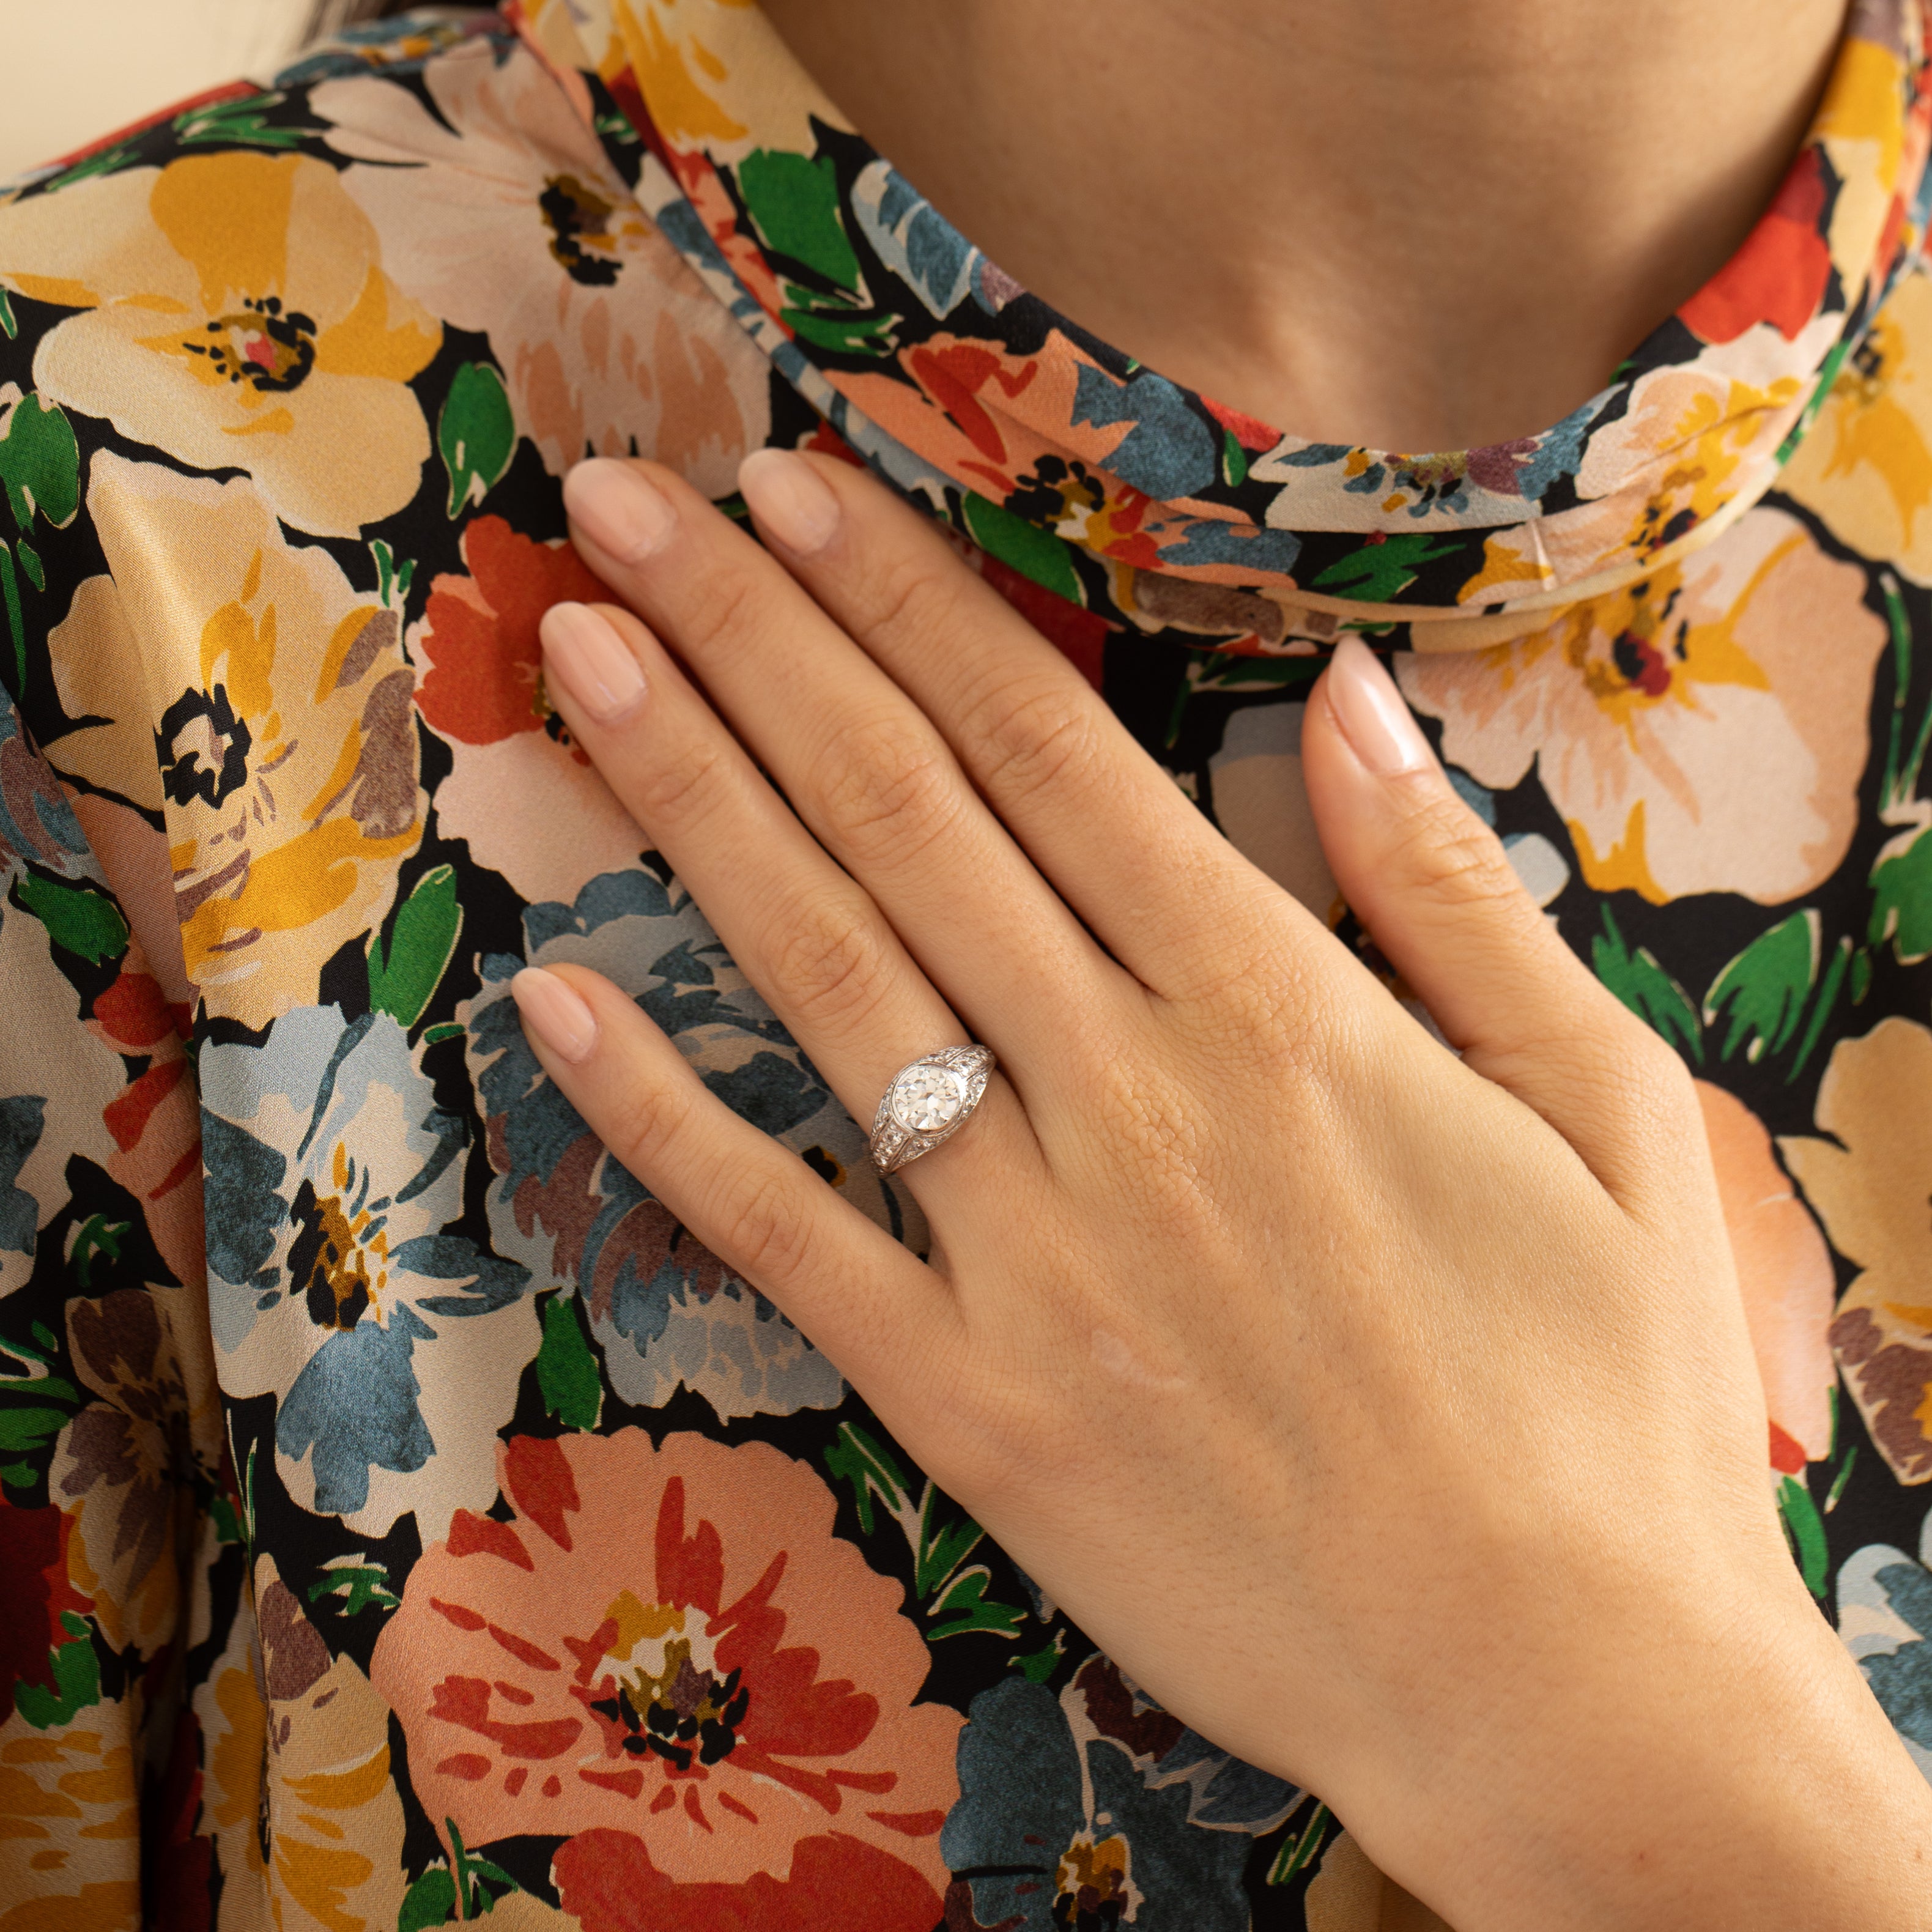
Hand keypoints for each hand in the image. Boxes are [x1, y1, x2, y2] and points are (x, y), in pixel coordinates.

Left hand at [512, 449, 1931, 1928]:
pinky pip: (783, 1236)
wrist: (1564, 1690)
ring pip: (826, 978)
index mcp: (1279, 1013)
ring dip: (692, 807)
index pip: (1047, 751)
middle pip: (905, 819)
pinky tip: (553, 996)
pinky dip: (659, 1117)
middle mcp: (1127, 1101)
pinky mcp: (968, 1404)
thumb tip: (1339, 708)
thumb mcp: (1604, 1111)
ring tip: (585, 667)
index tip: (791, 494)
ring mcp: (1029, 1254)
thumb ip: (1451, 900)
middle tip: (623, 510)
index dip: (904, 604)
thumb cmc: (1608, 1398)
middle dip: (753, 644)